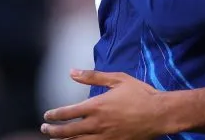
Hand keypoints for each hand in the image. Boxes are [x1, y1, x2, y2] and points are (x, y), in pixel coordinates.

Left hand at [41, 70, 164, 139]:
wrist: (159, 113)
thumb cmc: (140, 94)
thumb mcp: (117, 79)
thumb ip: (93, 77)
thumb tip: (72, 71)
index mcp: (96, 106)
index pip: (67, 113)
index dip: (54, 115)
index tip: (47, 115)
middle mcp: (96, 124)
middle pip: (67, 131)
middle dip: (53, 130)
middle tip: (45, 128)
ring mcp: (104, 137)